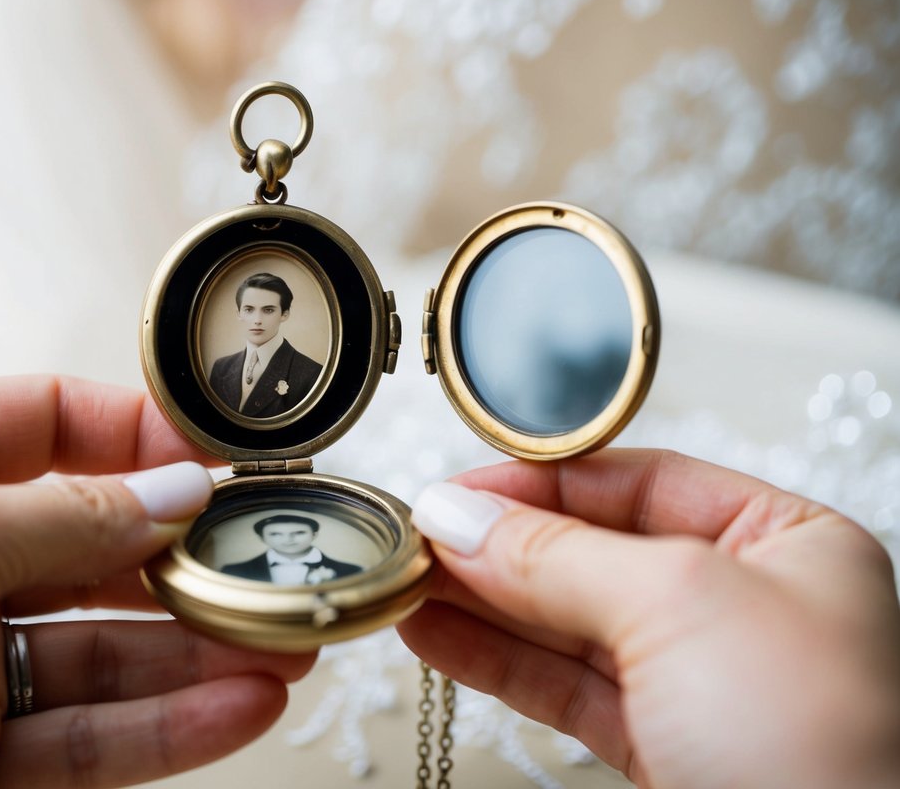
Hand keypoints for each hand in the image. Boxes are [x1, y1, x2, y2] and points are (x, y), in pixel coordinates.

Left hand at [0, 376, 314, 786]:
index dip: (140, 438)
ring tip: (279, 646)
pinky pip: (89, 728)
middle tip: (268, 565)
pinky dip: (167, 721)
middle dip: (187, 560)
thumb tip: (178, 493)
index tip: (216, 463)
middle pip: (95, 543)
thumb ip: (74, 514)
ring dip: (196, 649)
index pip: (52, 422)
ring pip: (106, 645)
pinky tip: (237, 706)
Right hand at [399, 449, 899, 788]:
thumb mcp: (680, 604)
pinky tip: (439, 636)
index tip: (459, 492)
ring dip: (480, 603)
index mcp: (785, 542)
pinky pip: (560, 685)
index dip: (539, 482)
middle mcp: (743, 605)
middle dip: (499, 546)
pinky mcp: (661, 746)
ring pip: (566, 622)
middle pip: (591, 550)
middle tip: (418, 538)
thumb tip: (464, 519)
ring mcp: (698, 680)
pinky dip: (493, 660)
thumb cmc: (821, 749)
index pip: (637, 480)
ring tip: (408, 584)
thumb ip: (558, 555)